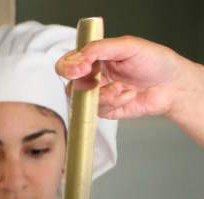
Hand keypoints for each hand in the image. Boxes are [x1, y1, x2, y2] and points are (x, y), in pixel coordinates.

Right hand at [56, 36, 203, 144]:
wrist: (172, 85)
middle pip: (70, 83)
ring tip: (121, 88)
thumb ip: (101, 48)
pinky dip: (115, 102)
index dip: (69, 66)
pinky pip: (98, 109)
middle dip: (81, 84)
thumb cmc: (155, 62)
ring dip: (103, 95)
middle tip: (95, 83)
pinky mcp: (105, 109)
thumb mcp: (128, 46)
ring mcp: (98, 94)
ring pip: (83, 99)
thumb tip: (79, 56)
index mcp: (96, 57)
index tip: (81, 68)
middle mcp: (94, 75)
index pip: (69, 61)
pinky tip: (129, 94)